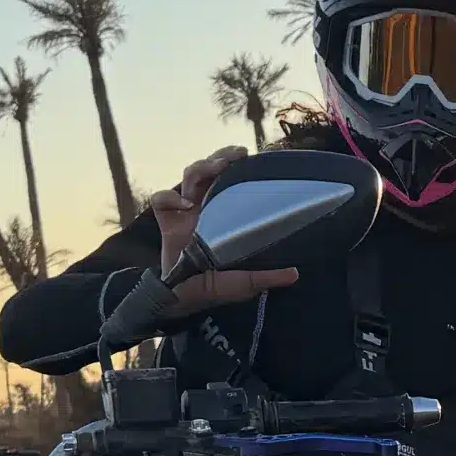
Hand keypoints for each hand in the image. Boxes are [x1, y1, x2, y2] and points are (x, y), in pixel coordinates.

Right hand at [150, 149, 298, 318]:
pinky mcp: (167, 223)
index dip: (240, 167)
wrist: (183, 300)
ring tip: (216, 168)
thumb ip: (265, 277)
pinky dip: (169, 197)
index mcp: (227, 215)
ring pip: (190, 175)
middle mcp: (207, 208)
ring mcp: (186, 213)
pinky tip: (184, 206)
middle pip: (212, 169)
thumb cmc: (216, 287)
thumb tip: (294, 274)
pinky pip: (161, 200)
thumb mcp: (245, 283)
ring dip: (202, 166)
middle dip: (222, 156)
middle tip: (238, 154)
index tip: (254, 160)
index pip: (232, 180)